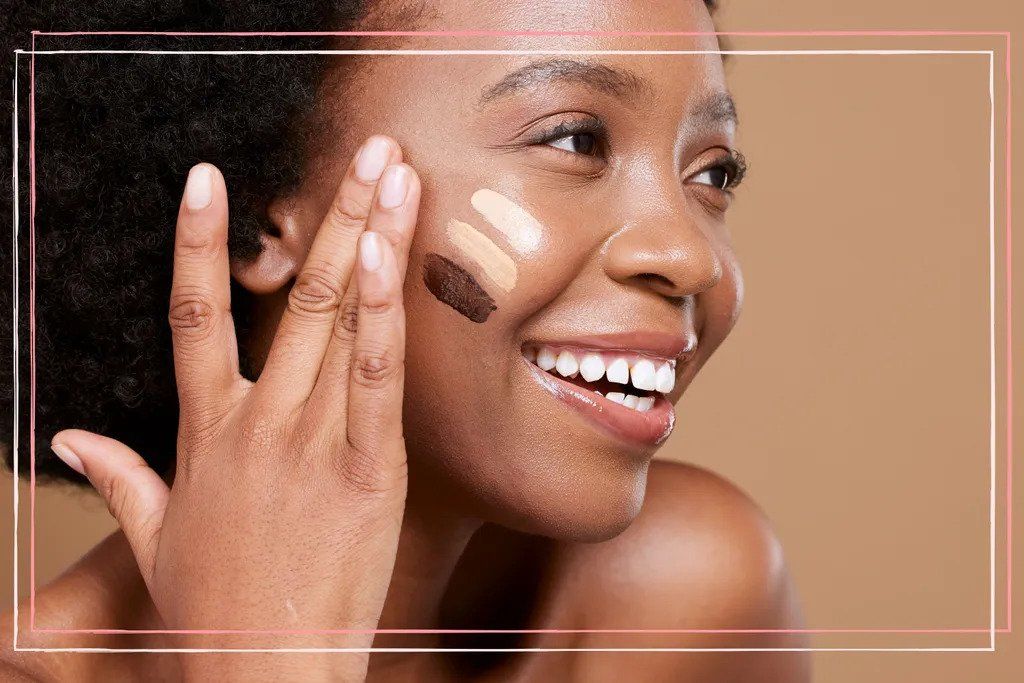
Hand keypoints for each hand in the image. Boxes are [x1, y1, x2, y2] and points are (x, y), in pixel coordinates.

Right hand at [49, 135, 420, 680]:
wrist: (262, 674)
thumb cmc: (215, 606)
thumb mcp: (154, 537)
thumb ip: (116, 477)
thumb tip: (67, 439)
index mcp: (207, 432)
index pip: (193, 316)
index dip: (198, 243)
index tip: (205, 179)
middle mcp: (259, 422)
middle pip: (293, 296)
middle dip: (333, 215)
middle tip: (366, 152)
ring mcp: (312, 442)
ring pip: (339, 322)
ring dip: (370, 242)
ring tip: (394, 179)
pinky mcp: (367, 473)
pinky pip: (374, 382)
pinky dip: (382, 319)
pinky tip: (389, 261)